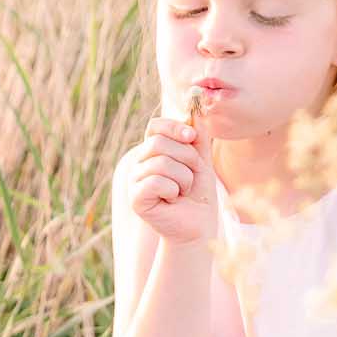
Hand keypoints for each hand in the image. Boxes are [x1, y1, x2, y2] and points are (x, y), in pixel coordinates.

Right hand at [130, 112, 221, 244]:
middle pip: (159, 143)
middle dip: (186, 158)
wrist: (198, 226)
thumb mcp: (202, 161)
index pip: (155, 126)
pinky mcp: (136, 198)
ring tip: (184, 191)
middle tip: (192, 176)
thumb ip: (198, 138)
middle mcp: (140, 163)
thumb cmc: (199, 195)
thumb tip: (194, 110)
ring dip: (184, 178)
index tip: (192, 137)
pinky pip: (156, 181)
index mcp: (153, 152)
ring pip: (161, 163)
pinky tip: (173, 200)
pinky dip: (173, 191)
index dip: (174, 127)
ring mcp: (135, 180)